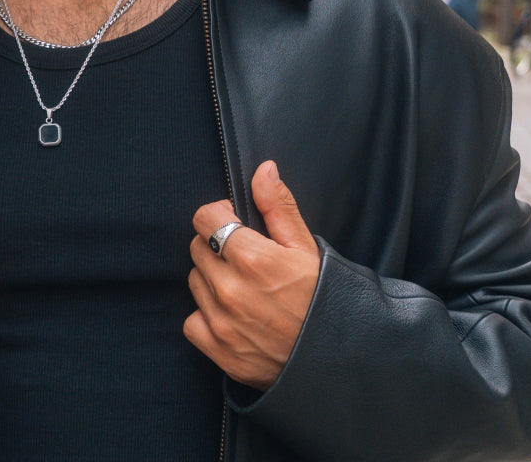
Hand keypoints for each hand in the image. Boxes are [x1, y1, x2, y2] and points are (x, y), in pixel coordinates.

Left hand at [184, 161, 319, 390]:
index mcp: (251, 258)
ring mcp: (222, 322)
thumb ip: (278, 206)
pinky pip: (191, 321)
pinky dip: (206, 317)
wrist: (339, 359)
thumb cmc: (324, 298)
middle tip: (245, 260)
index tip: (236, 225)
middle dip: (216, 247)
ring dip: (212, 280)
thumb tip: (263, 170)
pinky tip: (233, 316)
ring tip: (245, 288)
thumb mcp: (306, 247)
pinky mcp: (218, 350)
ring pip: (195, 282)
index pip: (204, 218)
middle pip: (197, 248)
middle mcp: (230, 290)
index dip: (220, 216)